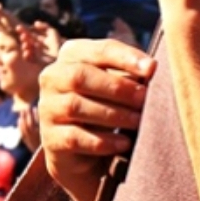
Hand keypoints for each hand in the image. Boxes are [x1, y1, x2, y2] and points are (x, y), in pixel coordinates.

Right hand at [39, 38, 154, 200]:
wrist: (84, 150)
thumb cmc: (107, 106)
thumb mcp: (118, 84)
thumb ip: (130, 73)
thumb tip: (152, 69)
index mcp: (71, 55)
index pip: (98, 50)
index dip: (126, 57)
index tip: (152, 68)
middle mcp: (53, 78)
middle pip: (80, 76)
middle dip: (117, 87)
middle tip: (144, 99)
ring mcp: (47, 109)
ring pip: (75, 107)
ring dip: (113, 114)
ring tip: (138, 122)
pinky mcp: (50, 139)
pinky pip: (74, 137)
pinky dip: (103, 140)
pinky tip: (123, 143)